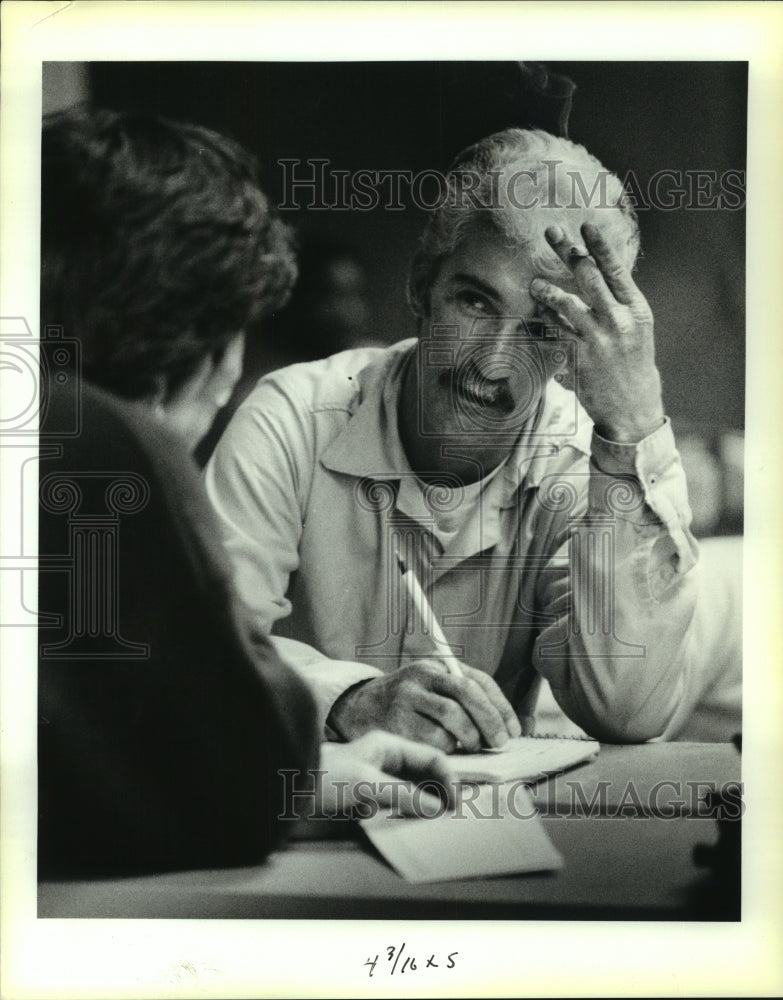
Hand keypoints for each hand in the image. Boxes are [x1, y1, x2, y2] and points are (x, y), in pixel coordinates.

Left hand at [320, 731, 455, 815]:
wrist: (285, 791)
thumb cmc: (322, 777)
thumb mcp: (366, 783)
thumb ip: (402, 794)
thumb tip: (436, 807)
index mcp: (388, 745)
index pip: (431, 757)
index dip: (448, 777)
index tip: (457, 802)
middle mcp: (386, 759)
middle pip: (425, 774)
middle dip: (440, 792)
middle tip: (453, 815)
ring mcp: (378, 779)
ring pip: (413, 791)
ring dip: (426, 805)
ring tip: (438, 823)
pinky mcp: (369, 798)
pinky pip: (398, 805)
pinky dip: (409, 814)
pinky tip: (414, 825)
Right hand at [327, 658, 521, 752]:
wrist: (360, 707)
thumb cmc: (409, 701)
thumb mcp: (433, 686)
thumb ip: (465, 697)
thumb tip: (507, 726)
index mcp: (434, 665)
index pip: (475, 680)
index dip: (500, 706)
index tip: (513, 729)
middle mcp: (419, 677)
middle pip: (464, 694)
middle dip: (489, 721)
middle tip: (500, 742)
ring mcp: (405, 700)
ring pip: (450, 721)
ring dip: (468, 739)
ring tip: (470, 745)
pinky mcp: (395, 725)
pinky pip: (432, 742)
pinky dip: (446, 749)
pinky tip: (443, 749)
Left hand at [529, 222, 664, 442]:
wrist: (634, 405)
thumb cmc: (632, 360)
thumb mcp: (636, 326)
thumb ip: (618, 299)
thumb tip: (594, 266)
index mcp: (636, 309)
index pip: (616, 270)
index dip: (600, 245)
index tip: (586, 225)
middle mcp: (619, 321)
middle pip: (589, 278)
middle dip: (568, 252)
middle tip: (551, 232)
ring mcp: (599, 340)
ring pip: (567, 304)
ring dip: (548, 290)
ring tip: (535, 285)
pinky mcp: (579, 359)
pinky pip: (555, 333)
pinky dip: (545, 320)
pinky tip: (539, 313)